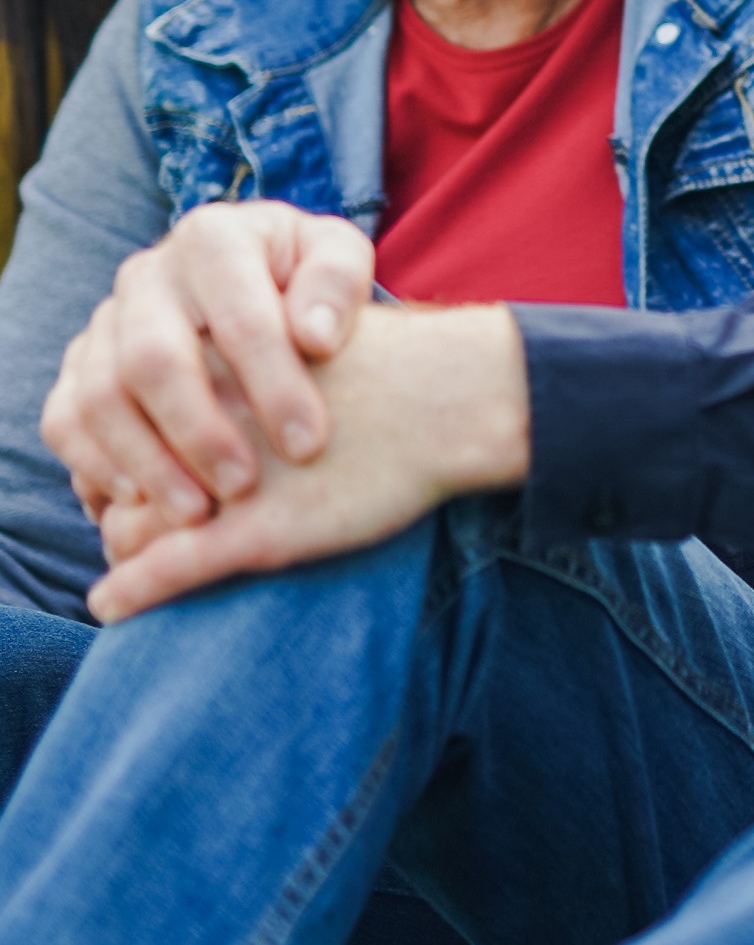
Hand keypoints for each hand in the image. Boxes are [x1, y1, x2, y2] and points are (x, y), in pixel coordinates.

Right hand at [41, 203, 376, 534]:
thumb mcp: (336, 259)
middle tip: (244, 487)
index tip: (308, 443)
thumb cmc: (306, 279)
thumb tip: (315, 337)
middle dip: (200, 431)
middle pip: (154, 359)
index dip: (273, 384)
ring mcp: (104, 322)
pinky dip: (95, 464)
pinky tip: (139, 502)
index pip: (238, 317)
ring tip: (198, 511)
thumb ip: (337, 285)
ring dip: (147, 461)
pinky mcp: (77, 367)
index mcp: (213, 238)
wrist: (258, 281)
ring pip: (101, 397)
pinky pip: (64, 419)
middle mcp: (146, 275)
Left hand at [88, 304, 531, 622]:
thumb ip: (230, 363)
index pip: (119, 417)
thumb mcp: (292, 342)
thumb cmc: (382, 370)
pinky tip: (110, 602)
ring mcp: (228, 479)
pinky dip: (132, 591)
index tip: (137, 472)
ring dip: (126, 549)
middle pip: (119, 475)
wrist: (452, 398)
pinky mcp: (258, 530)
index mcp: (210, 367)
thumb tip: (186, 393)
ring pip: (130, 528)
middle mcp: (204, 421)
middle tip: (135, 517)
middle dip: (121, 501)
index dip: (122, 452)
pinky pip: (167, 569)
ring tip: (135, 563)